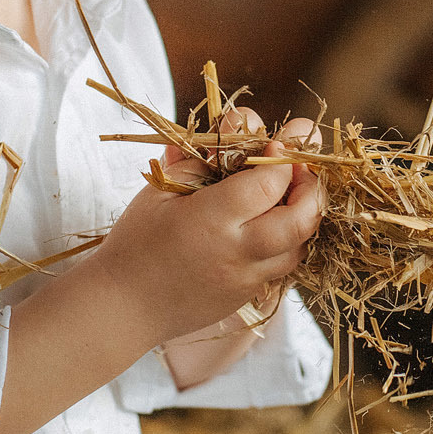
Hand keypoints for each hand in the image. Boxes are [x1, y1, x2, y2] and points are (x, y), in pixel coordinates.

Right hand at [85, 106, 324, 348]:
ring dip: (302, 219)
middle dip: (311, 189)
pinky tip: (269, 227)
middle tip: (303, 170)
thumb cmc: (135, 242)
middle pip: (299, 220)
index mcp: (210, 219)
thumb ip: (200, 161)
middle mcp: (236, 252)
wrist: (121, 306)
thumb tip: (237, 126)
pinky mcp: (245, 298)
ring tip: (290, 197)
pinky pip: (280, 269)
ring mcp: (244, 281)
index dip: (280, 160)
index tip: (274, 146)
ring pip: (298, 248)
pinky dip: (284, 244)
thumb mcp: (159, 192)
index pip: (267, 183)